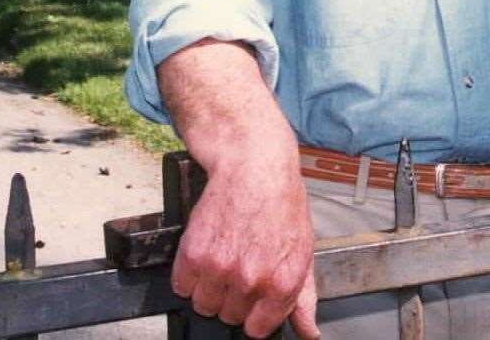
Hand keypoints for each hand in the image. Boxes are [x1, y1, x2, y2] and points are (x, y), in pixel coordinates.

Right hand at [171, 152, 319, 337]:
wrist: (254, 166)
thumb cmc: (280, 202)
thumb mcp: (303, 250)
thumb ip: (304, 298)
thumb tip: (308, 332)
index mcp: (282, 283)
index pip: (257, 329)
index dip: (253, 313)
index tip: (252, 299)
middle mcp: (251, 280)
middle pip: (228, 315)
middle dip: (232, 296)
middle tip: (238, 265)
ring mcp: (220, 268)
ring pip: (203, 303)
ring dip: (209, 286)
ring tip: (222, 257)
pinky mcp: (194, 254)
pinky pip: (182, 285)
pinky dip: (188, 273)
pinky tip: (207, 250)